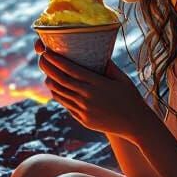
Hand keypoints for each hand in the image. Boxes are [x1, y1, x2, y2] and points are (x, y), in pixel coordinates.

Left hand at [35, 38, 149, 138]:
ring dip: (51, 82)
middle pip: (61, 80)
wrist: (135, 124)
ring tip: (46, 73)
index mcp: (97, 84)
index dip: (56, 60)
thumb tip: (99, 51)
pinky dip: (58, 96)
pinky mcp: (83, 119)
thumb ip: (108, 66)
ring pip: (60, 94)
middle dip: (48, 68)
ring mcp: (84, 109)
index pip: (71, 70)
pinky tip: (56, 89)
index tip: (47, 52)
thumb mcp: (122, 78)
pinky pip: (66, 105)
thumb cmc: (131, 97)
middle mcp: (88, 96)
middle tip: (41, 59)